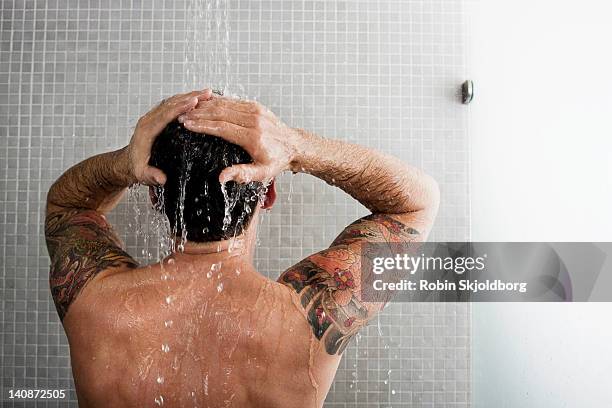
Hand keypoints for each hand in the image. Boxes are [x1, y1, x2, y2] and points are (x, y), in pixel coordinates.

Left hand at [124, 89, 212, 184]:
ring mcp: (153, 117)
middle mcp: (149, 120)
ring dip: (189, 96)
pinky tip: (198, 100)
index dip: (180, 108)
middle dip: (189, 97)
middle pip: (171, 104)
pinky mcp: (157, 117)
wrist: (128, 162)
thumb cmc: (137, 168)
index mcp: (146, 131)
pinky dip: (186, 100)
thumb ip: (151, 176)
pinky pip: (172, 105)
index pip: (165, 115)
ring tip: (207, 94)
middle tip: (207, 93)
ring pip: (172, 102)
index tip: (194, 102)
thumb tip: (161, 179)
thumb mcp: (142, 175)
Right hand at [178, 96, 300, 183]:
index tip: (186, 125)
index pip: (221, 127)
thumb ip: (241, 174)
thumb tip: (221, 177)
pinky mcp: (256, 106)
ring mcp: (255, 110)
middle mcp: (254, 120)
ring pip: (225, 104)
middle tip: (181, 116)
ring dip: (205, 106)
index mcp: (253, 136)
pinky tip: (204, 103)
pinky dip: (217, 102)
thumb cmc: (277, 161)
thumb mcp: (261, 173)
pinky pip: (233, 101)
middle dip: (198, 114)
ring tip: (188, 109)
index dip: (202, 125)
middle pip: (220, 113)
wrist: (294, 146)